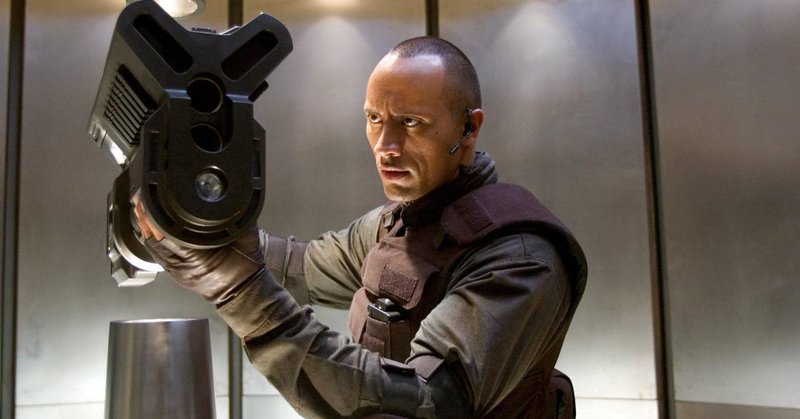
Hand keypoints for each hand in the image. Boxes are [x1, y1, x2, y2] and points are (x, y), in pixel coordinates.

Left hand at [132, 193, 264, 304]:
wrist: (245, 291)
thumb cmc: (246, 269)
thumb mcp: (247, 238)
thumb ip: (238, 219)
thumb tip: (237, 200)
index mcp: (199, 259)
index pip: (170, 236)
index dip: (157, 218)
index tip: (151, 201)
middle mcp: (183, 267)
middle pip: (155, 241)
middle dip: (146, 219)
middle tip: (140, 200)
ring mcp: (177, 272)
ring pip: (153, 249)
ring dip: (145, 229)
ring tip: (140, 210)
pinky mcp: (176, 274)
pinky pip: (158, 255)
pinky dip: (152, 240)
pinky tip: (149, 228)